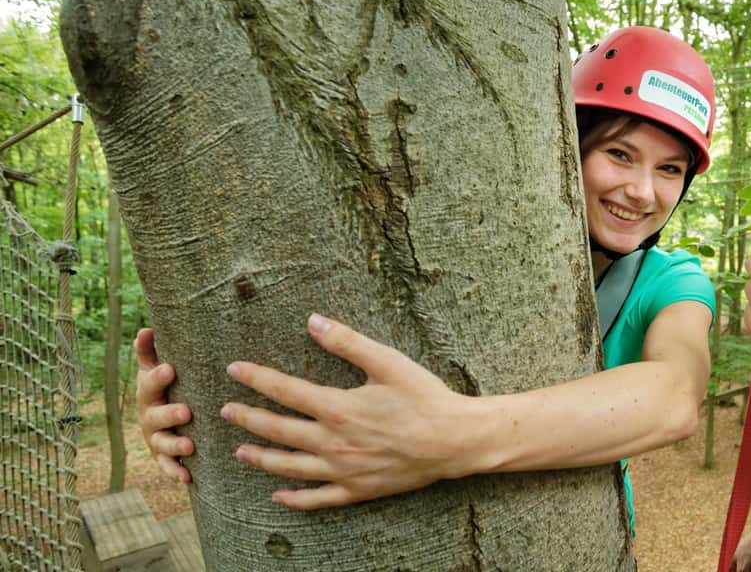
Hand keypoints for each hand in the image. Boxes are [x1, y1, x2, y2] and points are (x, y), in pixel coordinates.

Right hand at [134, 328, 194, 482]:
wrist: (164, 418)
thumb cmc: (165, 387)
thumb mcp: (155, 369)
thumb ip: (150, 352)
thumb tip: (146, 330)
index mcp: (148, 393)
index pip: (150, 384)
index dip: (158, 377)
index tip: (170, 368)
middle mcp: (149, 417)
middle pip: (156, 416)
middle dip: (170, 413)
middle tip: (186, 411)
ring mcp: (156, 438)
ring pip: (162, 443)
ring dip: (175, 445)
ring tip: (190, 445)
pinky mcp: (164, 457)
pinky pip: (168, 467)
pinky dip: (176, 472)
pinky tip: (188, 477)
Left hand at [221, 314, 478, 509]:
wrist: (455, 440)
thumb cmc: (425, 397)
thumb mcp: (388, 361)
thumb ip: (347, 341)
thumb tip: (313, 321)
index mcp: (338, 407)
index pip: (285, 390)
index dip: (256, 378)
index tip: (234, 370)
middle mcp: (333, 442)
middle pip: (278, 430)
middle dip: (248, 418)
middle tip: (225, 411)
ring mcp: (343, 470)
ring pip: (290, 466)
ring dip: (261, 458)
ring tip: (241, 451)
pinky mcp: (358, 489)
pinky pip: (318, 498)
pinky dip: (295, 499)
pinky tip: (278, 496)